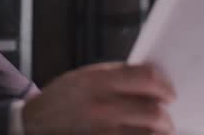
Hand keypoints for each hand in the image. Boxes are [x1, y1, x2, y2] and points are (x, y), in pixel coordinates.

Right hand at [22, 62, 175, 133]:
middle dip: (165, 115)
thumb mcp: (84, 76)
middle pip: (153, 111)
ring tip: (157, 129)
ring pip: (149, 134)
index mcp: (97, 81)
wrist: (34, 126)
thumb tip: (151, 76)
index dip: (164, 84)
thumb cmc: (61, 100)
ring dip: (158, 132)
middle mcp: (101, 107)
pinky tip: (141, 134)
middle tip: (166, 115)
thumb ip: (116, 74)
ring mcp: (103, 132)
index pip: (146, 78)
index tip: (168, 91)